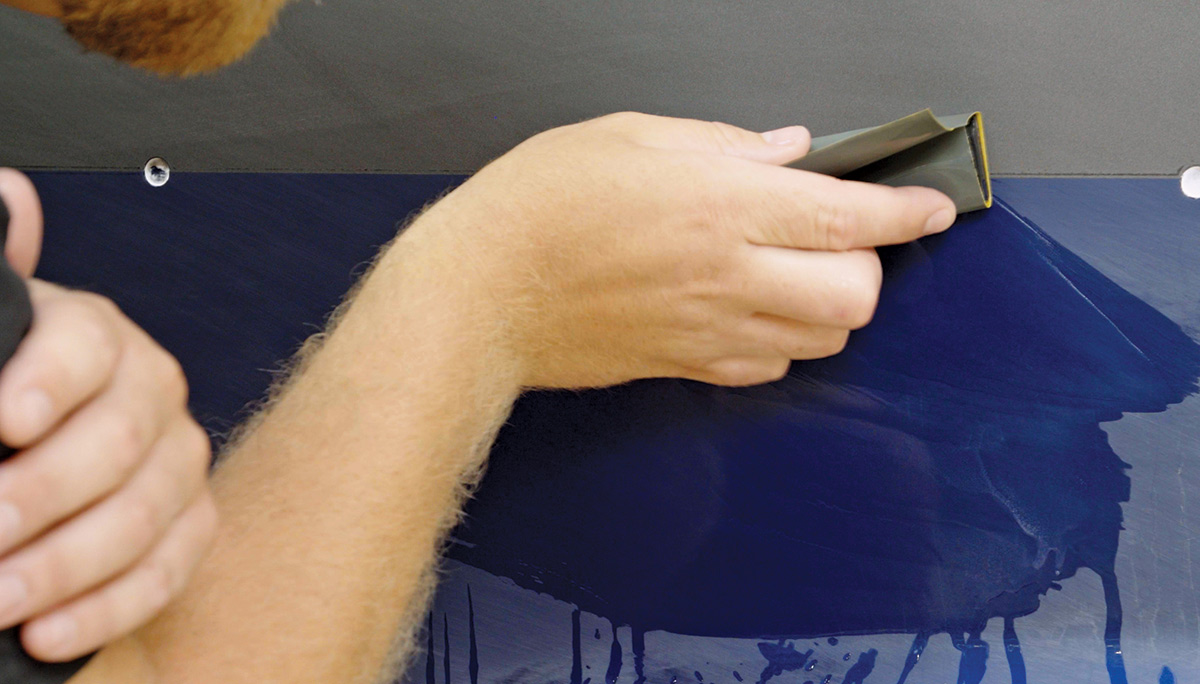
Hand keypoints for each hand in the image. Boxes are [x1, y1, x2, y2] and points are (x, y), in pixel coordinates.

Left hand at [0, 169, 216, 661]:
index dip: (49, 382)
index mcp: (96, 335)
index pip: (92, 346)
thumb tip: (9, 193)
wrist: (38, 454)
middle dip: (45, 496)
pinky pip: (172, 568)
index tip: (3, 420)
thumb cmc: (6, 395)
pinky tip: (49, 631)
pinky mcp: (192, 523)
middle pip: (122, 442)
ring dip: (69, 567)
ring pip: (148, 513)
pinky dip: (111, 606)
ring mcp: (180, 460)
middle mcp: (152, 392)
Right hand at [409, 112, 957, 388]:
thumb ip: (721, 143)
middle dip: (870, 266)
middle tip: (841, 238)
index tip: (931, 209)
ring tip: (797, 271)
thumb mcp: (628, 137)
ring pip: (821, 340)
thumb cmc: (537, 207)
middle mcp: (726, 275)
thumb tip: (787, 151)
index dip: (904, 212)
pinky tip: (754, 310)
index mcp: (719, 205)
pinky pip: (767, 370)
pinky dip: (783, 344)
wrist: (478, 296)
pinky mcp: (683, 366)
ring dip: (830, 306)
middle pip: (854, 295)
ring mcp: (708, 330)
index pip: (847, 216)